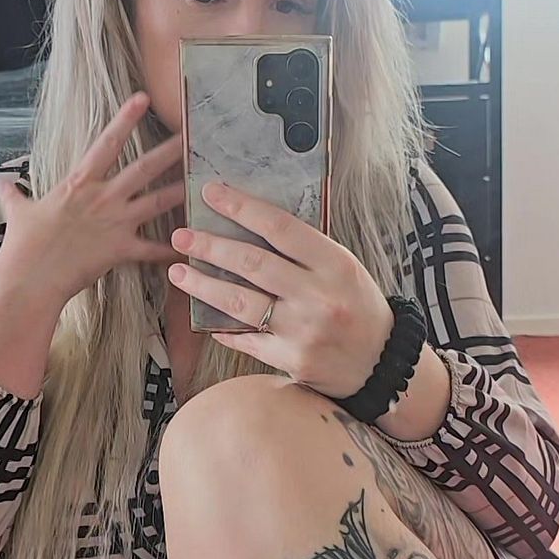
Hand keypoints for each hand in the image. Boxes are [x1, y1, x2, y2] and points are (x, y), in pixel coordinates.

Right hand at [0, 92, 184, 304]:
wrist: (29, 277)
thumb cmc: (22, 244)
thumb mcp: (18, 212)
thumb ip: (13, 195)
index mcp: (79, 182)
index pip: (106, 142)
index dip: (125, 118)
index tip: (143, 98)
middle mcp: (102, 197)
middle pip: (143, 168)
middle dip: (170, 151)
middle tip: (193, 136)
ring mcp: (114, 222)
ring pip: (157, 201)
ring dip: (182, 191)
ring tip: (207, 181)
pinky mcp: (120, 250)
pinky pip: (152, 250)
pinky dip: (171, 250)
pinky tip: (190, 248)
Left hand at [168, 180, 393, 399]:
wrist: (381, 364)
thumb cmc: (359, 307)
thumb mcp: (344, 269)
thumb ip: (306, 251)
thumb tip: (252, 224)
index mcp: (335, 264)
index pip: (281, 228)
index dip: (243, 207)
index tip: (213, 194)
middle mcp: (318, 296)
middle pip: (252, 264)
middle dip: (210, 246)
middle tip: (182, 236)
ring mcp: (303, 331)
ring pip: (240, 303)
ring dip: (203, 285)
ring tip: (178, 271)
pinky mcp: (291, 360)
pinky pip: (246, 338)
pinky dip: (222, 326)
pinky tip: (203, 315)